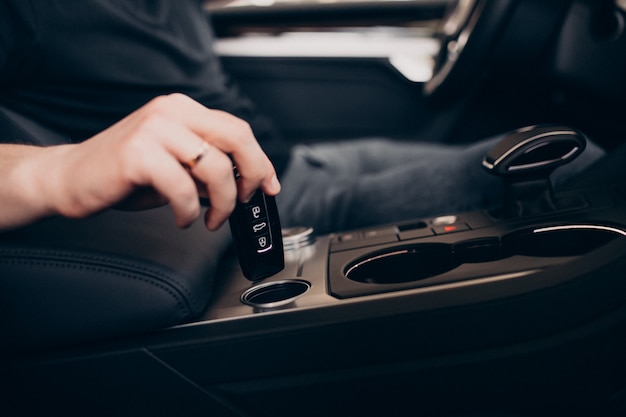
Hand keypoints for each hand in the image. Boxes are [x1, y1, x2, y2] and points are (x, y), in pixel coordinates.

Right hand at [22, 94, 279, 229]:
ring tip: (210, 219)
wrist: (68, 178)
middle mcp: (171, 112)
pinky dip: (189, 211)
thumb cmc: (123, 175)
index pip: (238, 129)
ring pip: (215, 167)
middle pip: (237, 138)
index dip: (261, 160)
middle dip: (252, 176)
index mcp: (182, 110)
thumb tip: (247, 184)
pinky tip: (182, 218)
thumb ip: (208, 168)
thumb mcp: (175, 166)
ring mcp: (154, 129)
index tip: (269, 186)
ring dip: (222, 202)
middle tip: (246, 202)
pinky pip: (183, 188)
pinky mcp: (138, 153)